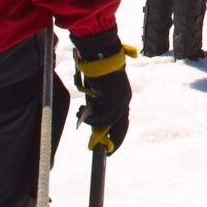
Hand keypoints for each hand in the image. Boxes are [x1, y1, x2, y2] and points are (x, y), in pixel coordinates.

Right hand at [72, 30, 134, 153]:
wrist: (101, 56)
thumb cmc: (98, 71)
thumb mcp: (100, 90)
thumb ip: (99, 103)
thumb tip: (92, 116)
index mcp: (123, 98)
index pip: (123, 122)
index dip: (118, 135)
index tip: (112, 147)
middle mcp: (124, 100)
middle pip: (120, 125)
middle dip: (112, 139)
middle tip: (101, 149)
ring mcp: (120, 99)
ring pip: (109, 121)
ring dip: (95, 123)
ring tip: (81, 115)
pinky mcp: (113, 98)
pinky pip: (102, 115)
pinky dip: (92, 118)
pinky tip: (82, 111)